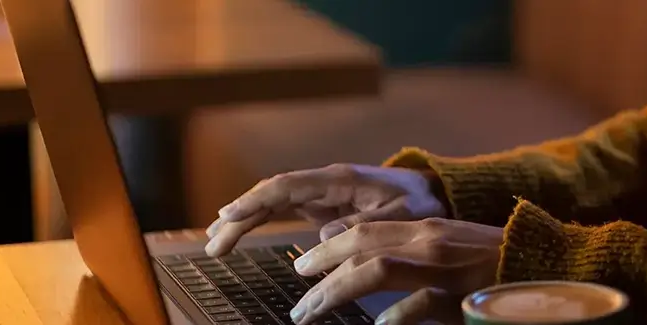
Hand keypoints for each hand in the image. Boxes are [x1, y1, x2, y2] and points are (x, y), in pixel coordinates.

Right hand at [205, 164, 445, 255]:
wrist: (434, 193)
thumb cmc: (420, 204)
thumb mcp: (401, 216)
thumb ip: (363, 224)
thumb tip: (323, 237)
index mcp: (340, 180)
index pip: (288, 186)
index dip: (256, 200)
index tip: (228, 216)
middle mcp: (325, 183)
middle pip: (271, 195)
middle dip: (240, 216)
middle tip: (212, 243)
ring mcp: (322, 193)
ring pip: (273, 203)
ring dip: (243, 221)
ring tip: (216, 245)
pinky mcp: (324, 205)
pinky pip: (284, 211)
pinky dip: (261, 221)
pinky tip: (241, 234)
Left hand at [288, 218, 502, 324]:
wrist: (543, 264)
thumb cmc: (494, 264)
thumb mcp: (448, 251)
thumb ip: (410, 258)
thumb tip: (371, 279)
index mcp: (425, 228)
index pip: (364, 230)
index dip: (328, 248)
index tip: (303, 267)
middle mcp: (428, 241)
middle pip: (360, 247)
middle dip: (320, 271)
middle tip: (297, 297)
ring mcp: (443, 267)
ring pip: (376, 270)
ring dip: (336, 291)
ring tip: (312, 313)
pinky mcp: (461, 296)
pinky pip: (419, 304)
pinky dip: (395, 316)